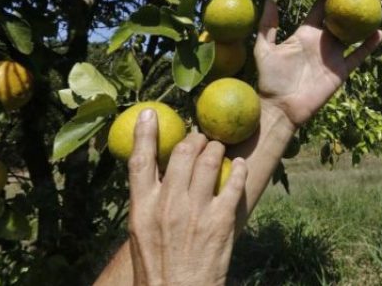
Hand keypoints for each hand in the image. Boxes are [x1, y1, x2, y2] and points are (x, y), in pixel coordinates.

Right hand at [127, 109, 246, 285]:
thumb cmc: (158, 269)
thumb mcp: (142, 234)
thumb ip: (149, 203)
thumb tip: (158, 177)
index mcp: (142, 208)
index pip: (140, 161)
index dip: (145, 133)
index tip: (150, 112)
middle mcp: (168, 205)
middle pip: (182, 153)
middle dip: (194, 138)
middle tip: (200, 137)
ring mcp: (196, 211)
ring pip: (210, 160)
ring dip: (217, 148)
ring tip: (220, 148)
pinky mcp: (221, 220)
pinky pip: (233, 183)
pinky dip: (238, 170)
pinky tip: (240, 166)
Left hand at [254, 0, 381, 125]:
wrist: (281, 108)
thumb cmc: (270, 79)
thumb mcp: (265, 49)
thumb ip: (267, 26)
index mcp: (304, 33)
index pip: (319, 9)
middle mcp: (321, 41)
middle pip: (339, 17)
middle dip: (348, 2)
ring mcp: (333, 56)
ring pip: (352, 34)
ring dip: (363, 21)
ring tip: (377, 4)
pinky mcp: (341, 70)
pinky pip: (358, 55)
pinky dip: (369, 45)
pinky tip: (381, 32)